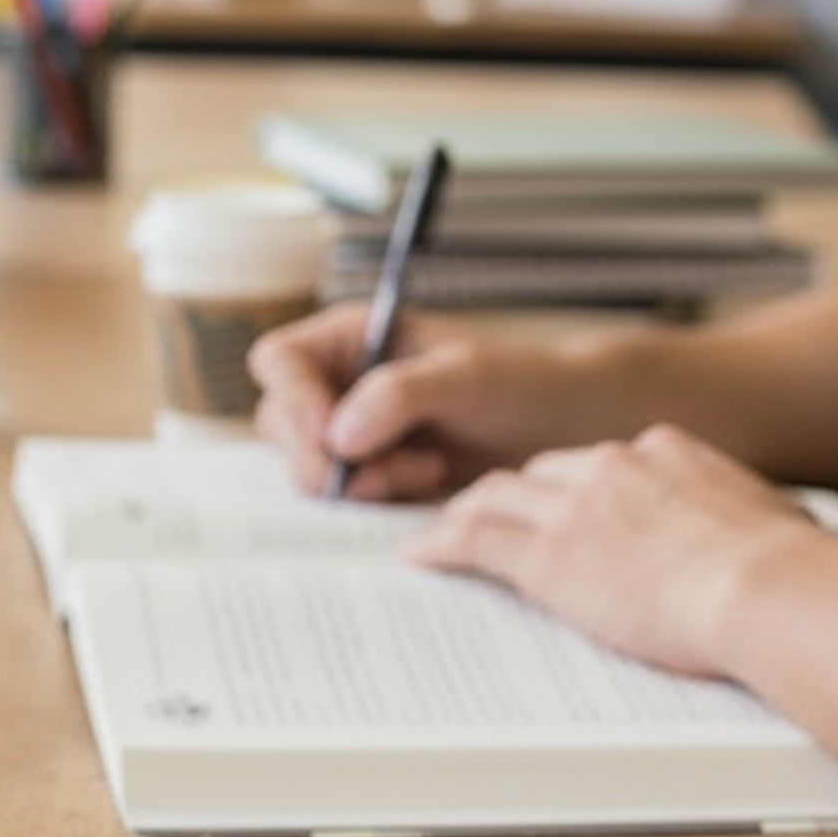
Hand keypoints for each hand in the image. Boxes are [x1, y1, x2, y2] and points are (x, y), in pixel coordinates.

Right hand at [249, 302, 593, 502]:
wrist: (557, 429)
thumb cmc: (518, 383)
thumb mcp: (466, 376)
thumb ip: (400, 395)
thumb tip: (339, 434)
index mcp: (350, 338)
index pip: (279, 362)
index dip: (295, 401)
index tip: (334, 436)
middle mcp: (339, 382)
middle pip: (281, 424)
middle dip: (327, 456)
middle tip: (387, 468)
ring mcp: (350, 431)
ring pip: (308, 468)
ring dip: (361, 480)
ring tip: (425, 467)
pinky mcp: (369, 473)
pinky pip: (343, 498)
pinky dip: (378, 498)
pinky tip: (428, 480)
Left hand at [404, 424, 820, 679]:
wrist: (768, 586)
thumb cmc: (791, 571)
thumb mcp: (782, 526)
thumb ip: (764, 524)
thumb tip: (792, 539)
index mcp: (669, 454)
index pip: (606, 462)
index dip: (578, 485)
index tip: (570, 501)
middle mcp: (613, 466)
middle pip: (543, 473)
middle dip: (519, 495)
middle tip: (496, 514)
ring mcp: (574, 508)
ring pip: (497, 497)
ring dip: (466, 513)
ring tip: (442, 533)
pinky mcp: (548, 554)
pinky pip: (474, 538)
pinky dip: (441, 543)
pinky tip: (420, 556)